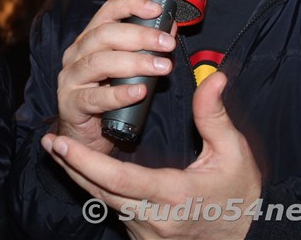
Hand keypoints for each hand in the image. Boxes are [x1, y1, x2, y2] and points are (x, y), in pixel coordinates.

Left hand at [43, 71, 261, 239]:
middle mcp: (153, 217)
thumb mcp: (233, 153)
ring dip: (80, 176)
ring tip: (59, 151)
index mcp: (172, 194)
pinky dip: (97, 189)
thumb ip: (214, 116)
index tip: (63, 144)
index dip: (86, 162)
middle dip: (72, 166)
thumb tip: (214, 77)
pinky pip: (114, 210)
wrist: (248, 235)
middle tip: (51, 143)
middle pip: (100, 191)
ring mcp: (145, 230)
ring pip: (103, 202)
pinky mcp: (144, 234)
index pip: (118, 179)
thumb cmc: (240, 194)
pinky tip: (84, 170)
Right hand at [56, 0, 175, 153]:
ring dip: (134, 63)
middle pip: (104, 35)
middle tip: (167, 43)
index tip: (157, 9)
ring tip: (161, 67)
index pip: (107, 12)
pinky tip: (138, 92)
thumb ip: (145, 49)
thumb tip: (170, 28)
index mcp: (89, 40)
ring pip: (99, 63)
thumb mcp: (129, 70)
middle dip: (139, 36)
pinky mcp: (70, 105)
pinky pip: (94, 98)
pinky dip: (118, 94)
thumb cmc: (109, 98)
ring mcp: (70, 79)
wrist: (87, 136)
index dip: (131, 5)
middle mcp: (76, 55)